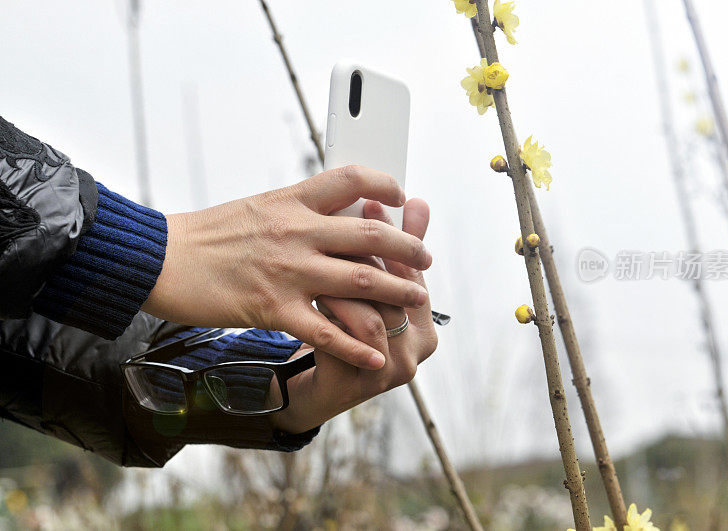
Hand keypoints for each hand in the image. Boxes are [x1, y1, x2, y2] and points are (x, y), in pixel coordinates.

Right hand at [142, 166, 431, 369]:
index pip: (352, 179)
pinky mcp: (272, 308)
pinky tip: (375, 357)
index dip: (384, 183)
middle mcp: (296, 231)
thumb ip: (298, 208)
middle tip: (426, 259)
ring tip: (418, 299)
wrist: (160, 259)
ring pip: (359, 280)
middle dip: (407, 247)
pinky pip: (325, 330)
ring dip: (396, 292)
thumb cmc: (206, 233)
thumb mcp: (258, 205)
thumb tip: (334, 209)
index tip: (401, 195)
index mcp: (292, 199)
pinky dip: (355, 346)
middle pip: (369, 234)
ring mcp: (287, 270)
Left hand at [272, 198, 437, 433]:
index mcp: (426, 326)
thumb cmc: (349, 329)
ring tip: (319, 260)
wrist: (317, 387)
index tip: (372, 204)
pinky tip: (311, 295)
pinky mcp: (352, 387)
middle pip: (395, 294)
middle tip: (340, 222)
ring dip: (344, 289)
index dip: (394, 236)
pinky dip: (326, 319)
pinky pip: (339, 347)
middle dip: (367, 255)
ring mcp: (387, 374)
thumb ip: (393, 248)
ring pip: (371, 320)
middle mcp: (415, 353)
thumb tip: (416, 200)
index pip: (414, 274)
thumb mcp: (372, 289)